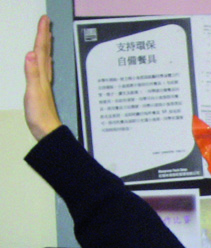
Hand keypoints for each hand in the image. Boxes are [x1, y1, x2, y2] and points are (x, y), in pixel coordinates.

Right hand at [24, 15, 62, 140]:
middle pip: (45, 52)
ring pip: (45, 60)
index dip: (42, 35)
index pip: (41, 50)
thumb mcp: (33, 92)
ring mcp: (44, 83)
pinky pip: (44, 70)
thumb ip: (31, 73)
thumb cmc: (40, 115)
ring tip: (47, 36)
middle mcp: (44, 77)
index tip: (44, 20)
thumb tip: (31, 54)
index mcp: (41, 75)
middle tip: (46, 22)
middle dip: (45, 36)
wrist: (47, 131)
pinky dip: (44, 61)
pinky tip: (44, 62)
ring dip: (45, 46)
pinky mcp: (42, 90)